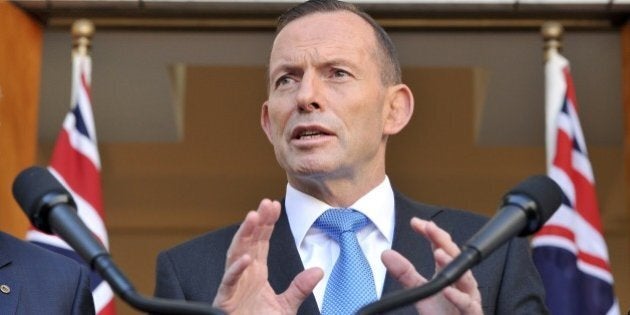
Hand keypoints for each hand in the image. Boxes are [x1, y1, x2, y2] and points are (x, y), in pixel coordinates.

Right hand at [213, 199, 323, 314]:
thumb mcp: (286, 306)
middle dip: (257, 222)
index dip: (267, 223)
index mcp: (256, 272)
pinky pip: (229, 282)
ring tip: (253, 218)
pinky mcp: (225, 299)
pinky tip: (246, 258)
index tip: (274, 205)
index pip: (261, 242)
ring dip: (244, 236)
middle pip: (249, 242)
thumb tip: (318, 270)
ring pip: (236, 255)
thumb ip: (299, 288)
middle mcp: (243, 274)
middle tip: (266, 203)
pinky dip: (236, 270)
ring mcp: (233, 285)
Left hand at [382, 218, 482, 314]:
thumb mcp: (420, 291)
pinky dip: (458, 298)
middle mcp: (461, 282)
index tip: (416, 223)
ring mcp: (469, 297)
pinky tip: (447, 291)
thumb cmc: (443, 313)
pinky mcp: (472, 314)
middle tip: (430, 228)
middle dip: (443, 241)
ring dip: (452, 265)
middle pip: (455, 257)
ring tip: (439, 253)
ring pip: (465, 279)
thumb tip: (386, 254)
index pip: (442, 247)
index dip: (432, 233)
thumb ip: (405, 273)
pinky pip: (468, 305)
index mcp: (449, 273)